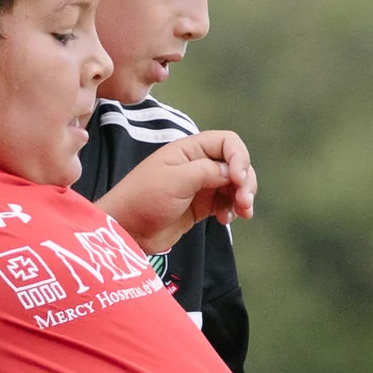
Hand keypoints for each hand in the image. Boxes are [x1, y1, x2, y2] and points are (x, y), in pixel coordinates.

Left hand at [99, 131, 257, 254]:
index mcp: (189, 150)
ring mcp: (201, 186)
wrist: (127, 230)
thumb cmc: (144, 199)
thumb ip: (207, 171)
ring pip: (234, 185)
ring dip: (243, 198)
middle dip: (246, 182)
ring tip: (241, 213)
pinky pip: (227, 203)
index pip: (227, 142)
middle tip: (244, 202)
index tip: (238, 180)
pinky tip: (225, 220)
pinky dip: (233, 210)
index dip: (239, 158)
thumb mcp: (176, 180)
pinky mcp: (201, 206)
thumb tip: (233, 172)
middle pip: (236, 164)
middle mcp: (198, 164)